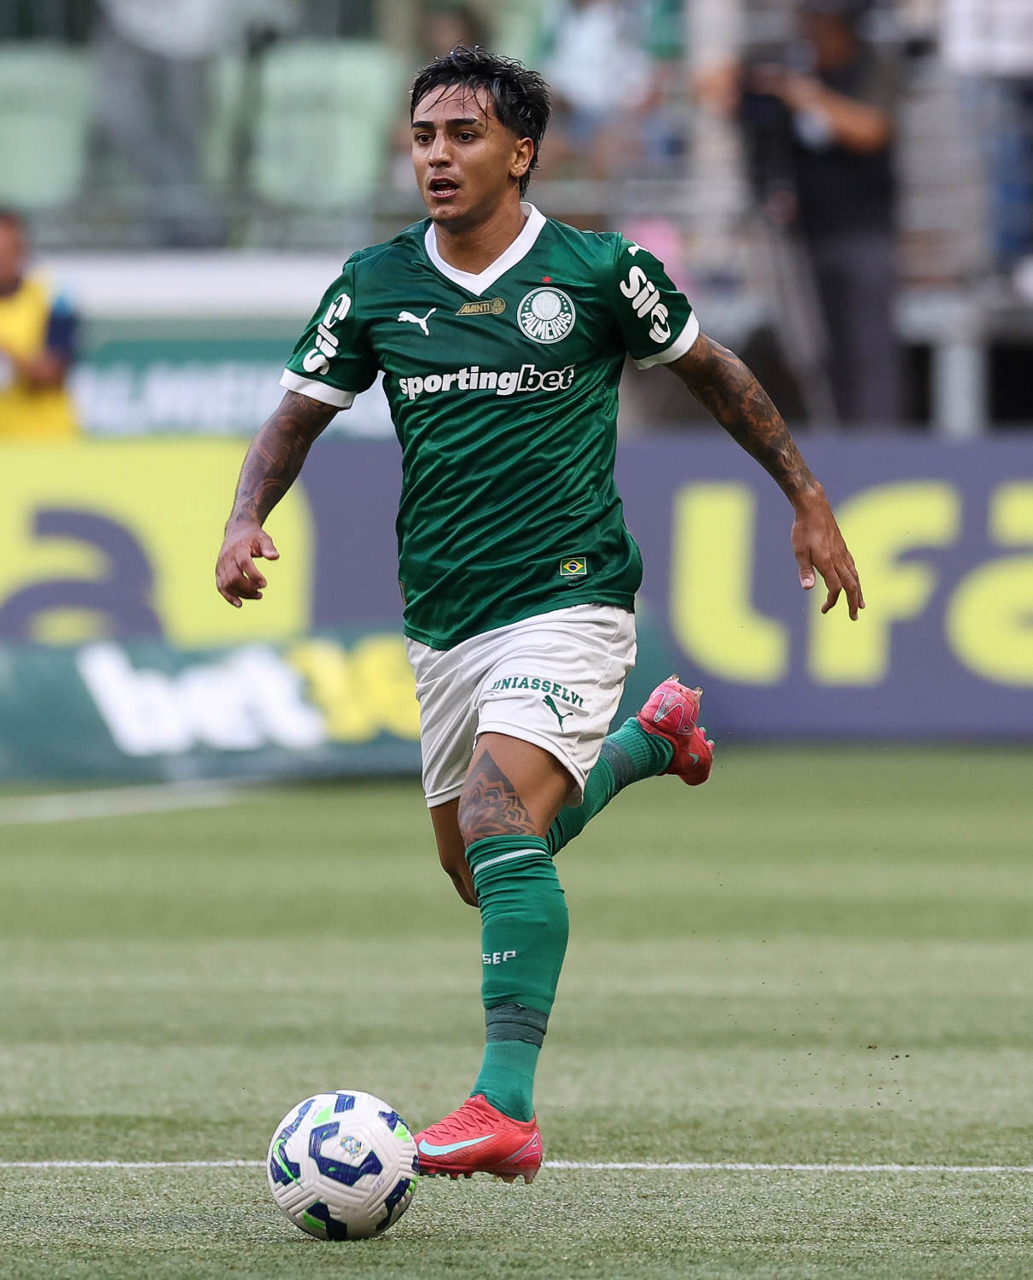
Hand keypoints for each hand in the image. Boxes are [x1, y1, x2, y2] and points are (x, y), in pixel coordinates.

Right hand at [216, 521, 278, 607]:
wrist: (237, 531)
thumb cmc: (253, 536)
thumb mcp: (263, 538)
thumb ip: (269, 548)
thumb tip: (275, 557)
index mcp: (238, 548)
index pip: (244, 563)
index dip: (254, 575)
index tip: (265, 584)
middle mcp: (226, 557)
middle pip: (234, 577)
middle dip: (248, 588)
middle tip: (261, 591)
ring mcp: (221, 565)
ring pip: (227, 584)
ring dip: (242, 594)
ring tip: (258, 596)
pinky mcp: (219, 571)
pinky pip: (221, 586)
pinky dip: (229, 596)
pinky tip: (240, 604)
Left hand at [791, 488, 863, 619]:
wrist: (814, 506)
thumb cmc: (803, 528)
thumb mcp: (799, 550)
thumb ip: (804, 570)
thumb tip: (807, 588)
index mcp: (827, 561)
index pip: (835, 587)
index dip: (832, 601)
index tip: (824, 609)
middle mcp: (839, 559)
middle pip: (851, 585)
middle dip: (852, 602)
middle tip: (854, 617)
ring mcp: (843, 552)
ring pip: (855, 577)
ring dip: (858, 592)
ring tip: (860, 604)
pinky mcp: (843, 547)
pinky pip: (853, 567)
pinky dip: (856, 579)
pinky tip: (855, 582)